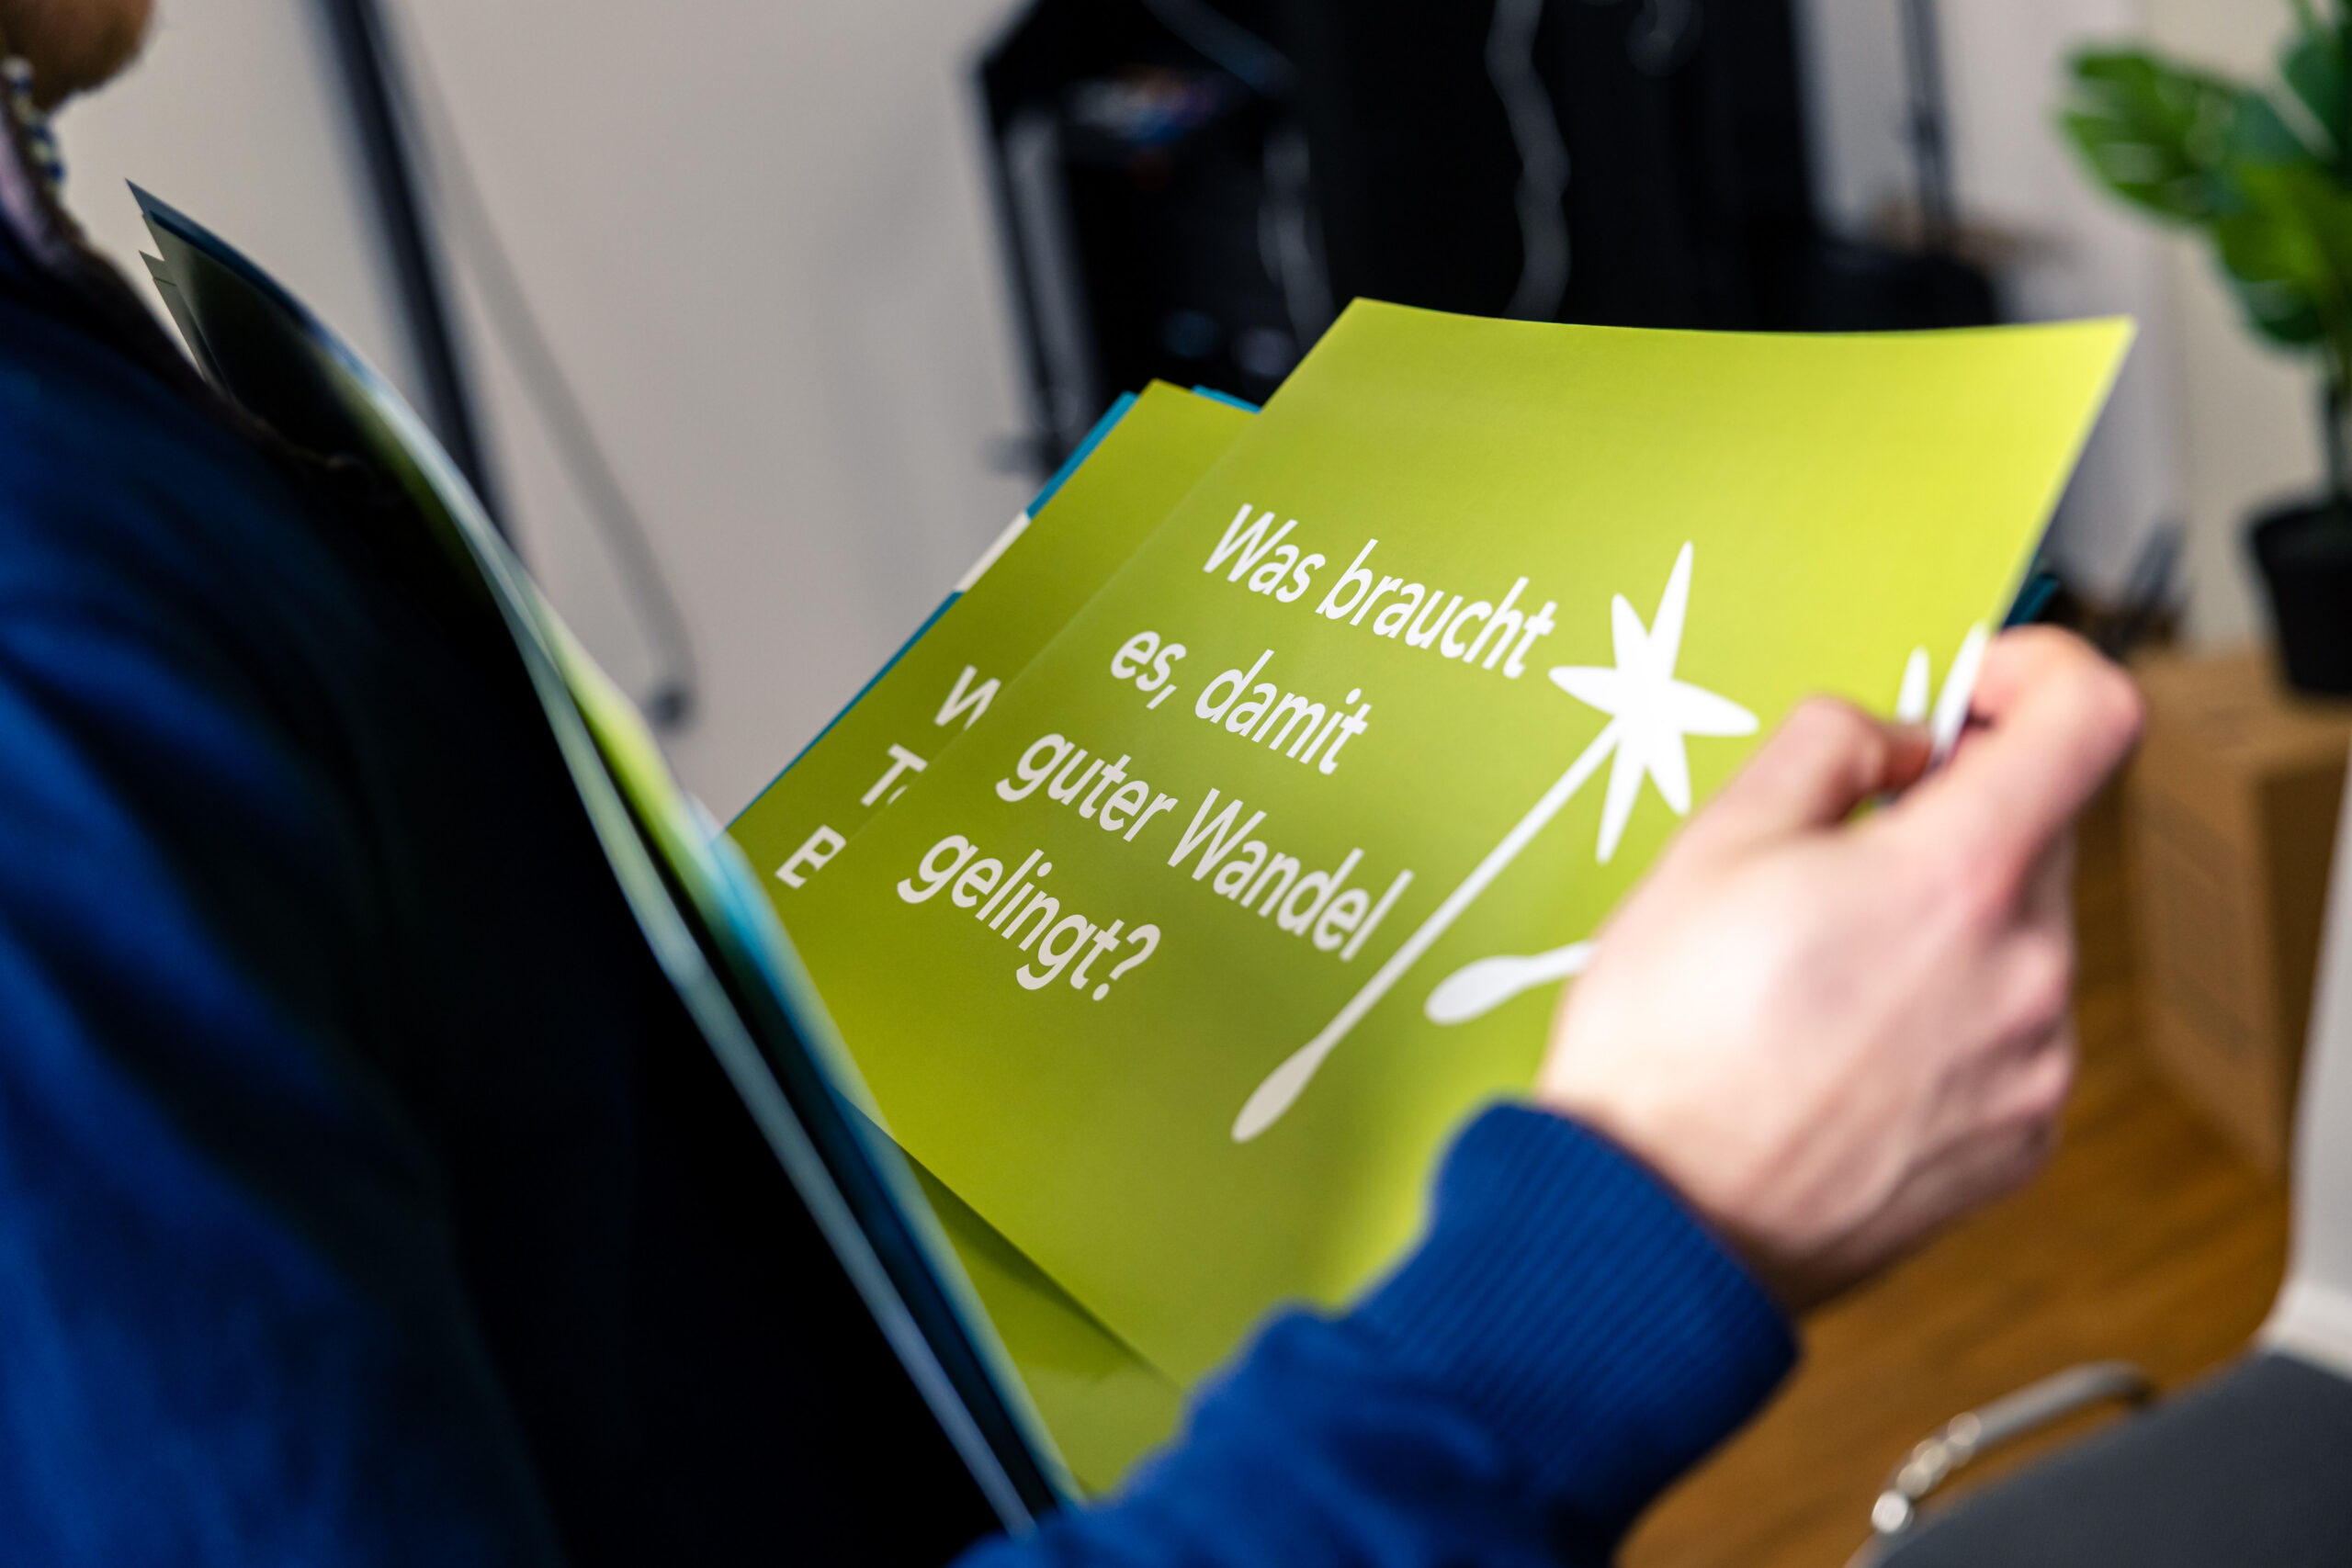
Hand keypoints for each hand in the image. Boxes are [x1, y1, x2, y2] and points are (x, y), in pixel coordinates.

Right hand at [1536, 627, 2141, 1311]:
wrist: (1655, 1225)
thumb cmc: (1666, 1049)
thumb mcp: (1711, 844)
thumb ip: (1824, 747)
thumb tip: (1889, 737)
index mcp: (1958, 879)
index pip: (2090, 717)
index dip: (2036, 671)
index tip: (1973, 688)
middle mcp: (2025, 974)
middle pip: (2041, 831)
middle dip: (1953, 815)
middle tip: (1836, 850)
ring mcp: (2031, 1068)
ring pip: (2019, 937)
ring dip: (1945, 922)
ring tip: (1819, 972)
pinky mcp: (2016, 1143)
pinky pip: (2007, 1033)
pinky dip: (1946, 1014)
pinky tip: (1844, 1045)